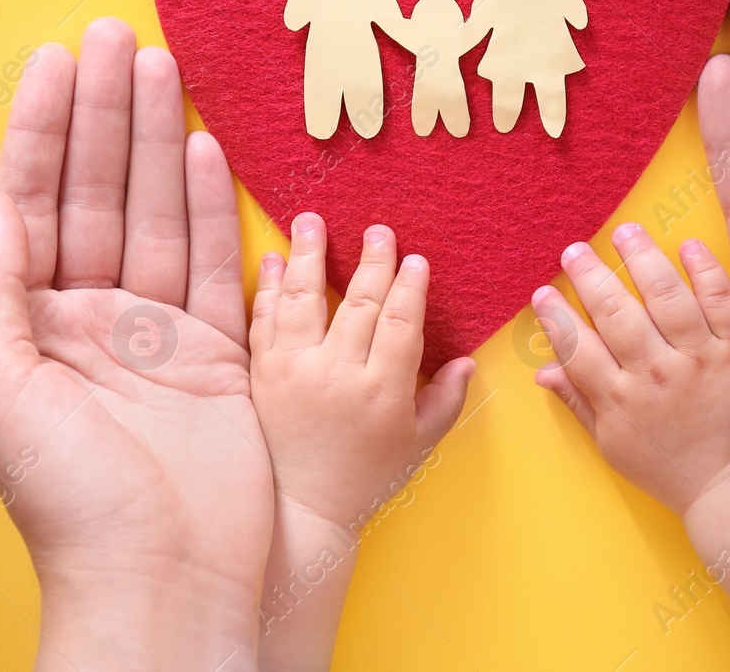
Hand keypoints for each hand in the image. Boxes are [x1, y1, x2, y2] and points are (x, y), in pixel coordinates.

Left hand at [0, 20, 271, 671]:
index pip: (31, 203)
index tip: (54, 61)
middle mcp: (89, 318)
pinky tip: (204, 147)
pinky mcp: (216, 352)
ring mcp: (155, 332)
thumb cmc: (71, 500)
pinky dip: (210, 204)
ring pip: (155, 212)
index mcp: (28, 326)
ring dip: (158, 139)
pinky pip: (213, 261)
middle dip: (104, 114)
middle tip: (116, 35)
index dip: (40, 130)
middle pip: (96, 192)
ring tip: (163, 66)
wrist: (166, 578)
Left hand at [249, 215, 474, 669]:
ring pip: (303, 300)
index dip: (410, 288)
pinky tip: (270, 259)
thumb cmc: (364, 478)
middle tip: (378, 229)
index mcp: (382, 391)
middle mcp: (338, 375)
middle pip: (358, 304)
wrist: (300, 509)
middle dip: (371, 262)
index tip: (416, 258)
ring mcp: (294, 372)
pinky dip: (266, 287)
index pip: (401, 325)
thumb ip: (445, 400)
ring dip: (308, 256)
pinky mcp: (260, 374)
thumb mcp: (417, 445)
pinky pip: (263, 320)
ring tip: (310, 220)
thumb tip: (469, 359)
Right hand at [531, 226, 729, 663]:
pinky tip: (688, 246)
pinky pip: (723, 303)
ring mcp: (700, 360)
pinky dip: (707, 272)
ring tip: (625, 231)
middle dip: (591, 278)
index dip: (557, 318)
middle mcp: (657, 375)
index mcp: (621, 400)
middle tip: (574, 250)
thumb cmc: (666, 465)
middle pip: (618, 315)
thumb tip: (543, 369)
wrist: (729, 487)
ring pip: (668, 299)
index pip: (578, 348)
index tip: (542, 292)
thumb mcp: (611, 443)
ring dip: (642, 261)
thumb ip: (578, 401)